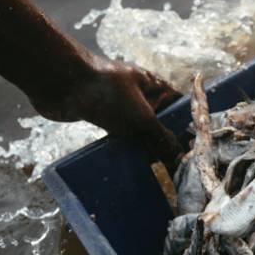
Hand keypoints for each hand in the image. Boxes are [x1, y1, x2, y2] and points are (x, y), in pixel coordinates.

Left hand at [30, 56, 181, 169]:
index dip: (187, 130)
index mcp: (158, 88)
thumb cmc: (109, 94)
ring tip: (151, 171)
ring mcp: (122, 105)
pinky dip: (125, 146)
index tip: (191, 155)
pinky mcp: (104, 115)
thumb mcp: (143, 120)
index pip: (181, 109)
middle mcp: (143, 95)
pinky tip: (128, 163)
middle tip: (172, 169)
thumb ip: (162, 139)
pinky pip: (121, 134)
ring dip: (143, 148)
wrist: (63, 83)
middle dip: (165, 144)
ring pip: (140, 130)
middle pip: (161, 123)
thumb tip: (178, 159)